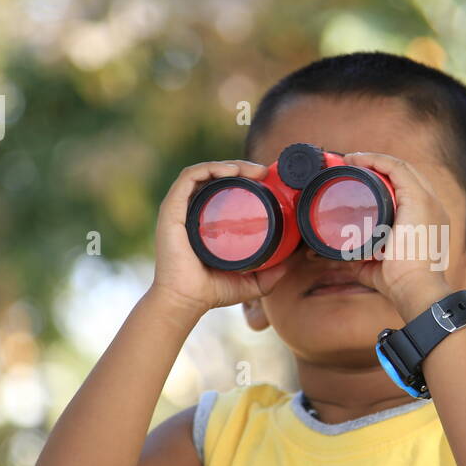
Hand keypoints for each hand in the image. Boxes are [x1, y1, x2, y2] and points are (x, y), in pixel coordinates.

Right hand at [152, 160, 290, 311]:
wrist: (186, 301)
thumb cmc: (210, 291)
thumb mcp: (251, 282)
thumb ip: (271, 274)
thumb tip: (293, 262)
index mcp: (205, 220)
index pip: (223, 188)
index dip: (244, 178)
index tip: (267, 180)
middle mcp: (192, 210)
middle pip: (215, 176)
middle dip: (241, 167)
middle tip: (264, 172)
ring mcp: (180, 208)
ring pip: (204, 172)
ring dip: (230, 164)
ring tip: (253, 171)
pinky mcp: (171, 209)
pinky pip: (189, 177)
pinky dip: (210, 168)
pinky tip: (231, 172)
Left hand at [341, 151, 452, 319]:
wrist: (415, 288)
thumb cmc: (401, 282)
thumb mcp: (376, 266)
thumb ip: (363, 259)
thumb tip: (343, 256)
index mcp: (426, 219)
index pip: (408, 189)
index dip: (385, 180)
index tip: (360, 178)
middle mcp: (432, 206)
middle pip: (405, 175)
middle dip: (378, 166)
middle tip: (352, 166)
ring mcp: (428, 200)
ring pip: (401, 168)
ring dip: (375, 159)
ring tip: (352, 160)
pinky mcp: (419, 199)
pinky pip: (397, 168)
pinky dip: (376, 160)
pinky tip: (358, 160)